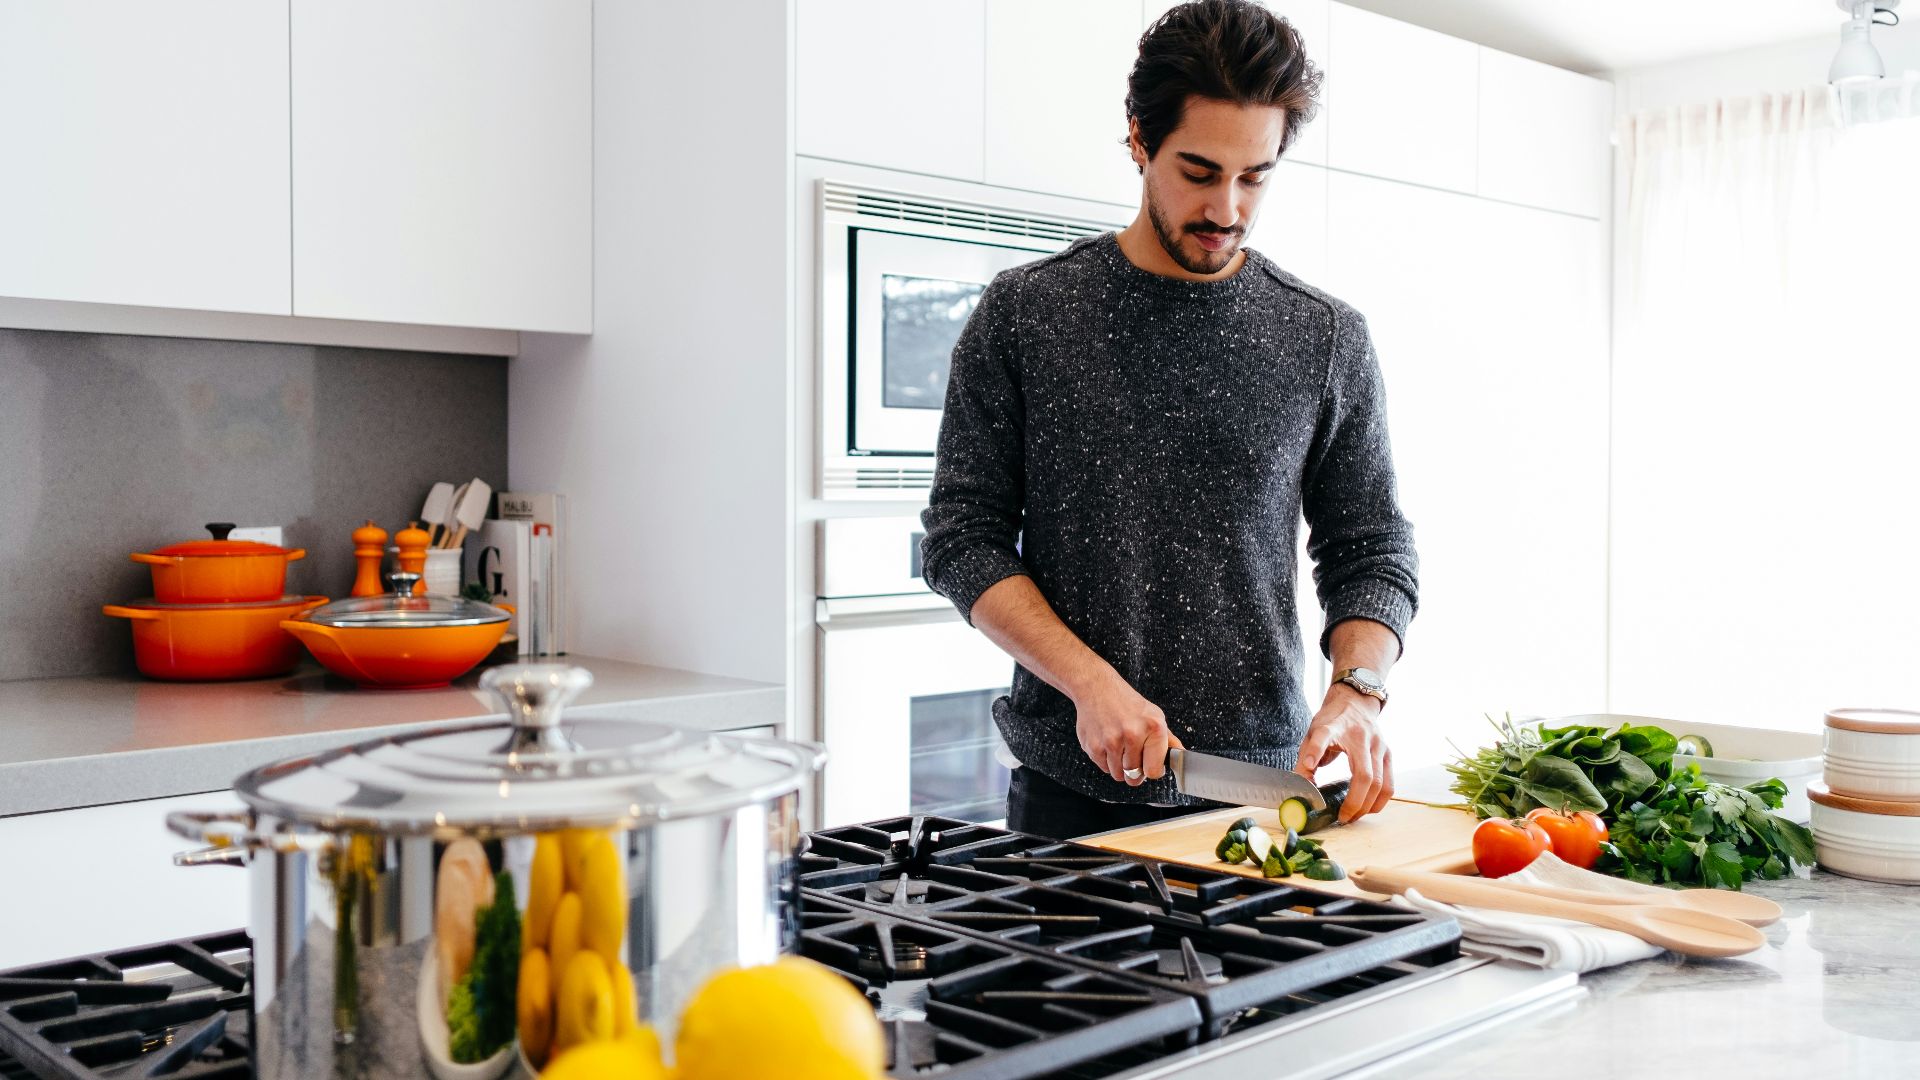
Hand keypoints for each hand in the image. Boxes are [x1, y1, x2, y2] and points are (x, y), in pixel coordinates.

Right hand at [1071, 672, 1184, 785]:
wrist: (1097, 688)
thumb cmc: (1126, 702)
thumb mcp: (1153, 715)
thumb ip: (1167, 738)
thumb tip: (1180, 755)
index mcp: (1153, 728)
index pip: (1154, 771)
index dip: (1152, 770)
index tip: (1149, 764)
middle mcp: (1133, 735)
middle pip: (1134, 777)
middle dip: (1134, 771)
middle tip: (1132, 755)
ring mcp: (1112, 741)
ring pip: (1118, 775)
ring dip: (1119, 767)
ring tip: (1119, 747)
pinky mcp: (1093, 746)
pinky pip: (1103, 768)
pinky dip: (1106, 760)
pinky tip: (1107, 743)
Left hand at [1293, 684, 1392, 821]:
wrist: (1355, 702)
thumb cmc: (1332, 720)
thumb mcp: (1313, 733)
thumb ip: (1305, 757)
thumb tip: (1302, 788)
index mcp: (1335, 728)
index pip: (1323, 737)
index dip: (1315, 751)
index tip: (1308, 765)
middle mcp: (1361, 737)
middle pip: (1365, 776)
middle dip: (1355, 803)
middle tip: (1342, 817)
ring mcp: (1379, 746)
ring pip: (1381, 784)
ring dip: (1368, 806)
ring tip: (1354, 816)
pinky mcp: (1388, 754)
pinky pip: (1389, 784)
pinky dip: (1380, 800)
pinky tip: (1367, 807)